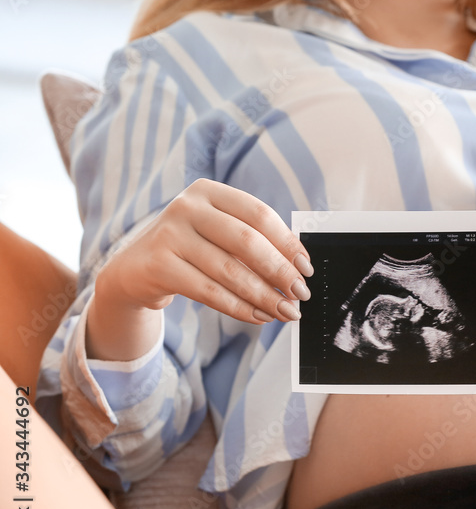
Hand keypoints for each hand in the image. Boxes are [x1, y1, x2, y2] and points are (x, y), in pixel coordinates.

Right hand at [95, 178, 312, 324]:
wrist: (134, 269)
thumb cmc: (190, 249)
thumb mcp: (218, 234)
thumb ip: (253, 241)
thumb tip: (298, 269)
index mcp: (209, 192)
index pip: (259, 215)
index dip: (287, 243)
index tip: (306, 268)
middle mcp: (187, 207)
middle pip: (247, 242)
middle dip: (280, 272)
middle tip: (300, 294)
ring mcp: (169, 234)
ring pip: (230, 271)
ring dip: (264, 296)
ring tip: (286, 312)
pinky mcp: (158, 264)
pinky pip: (209, 292)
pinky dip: (239, 307)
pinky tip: (259, 316)